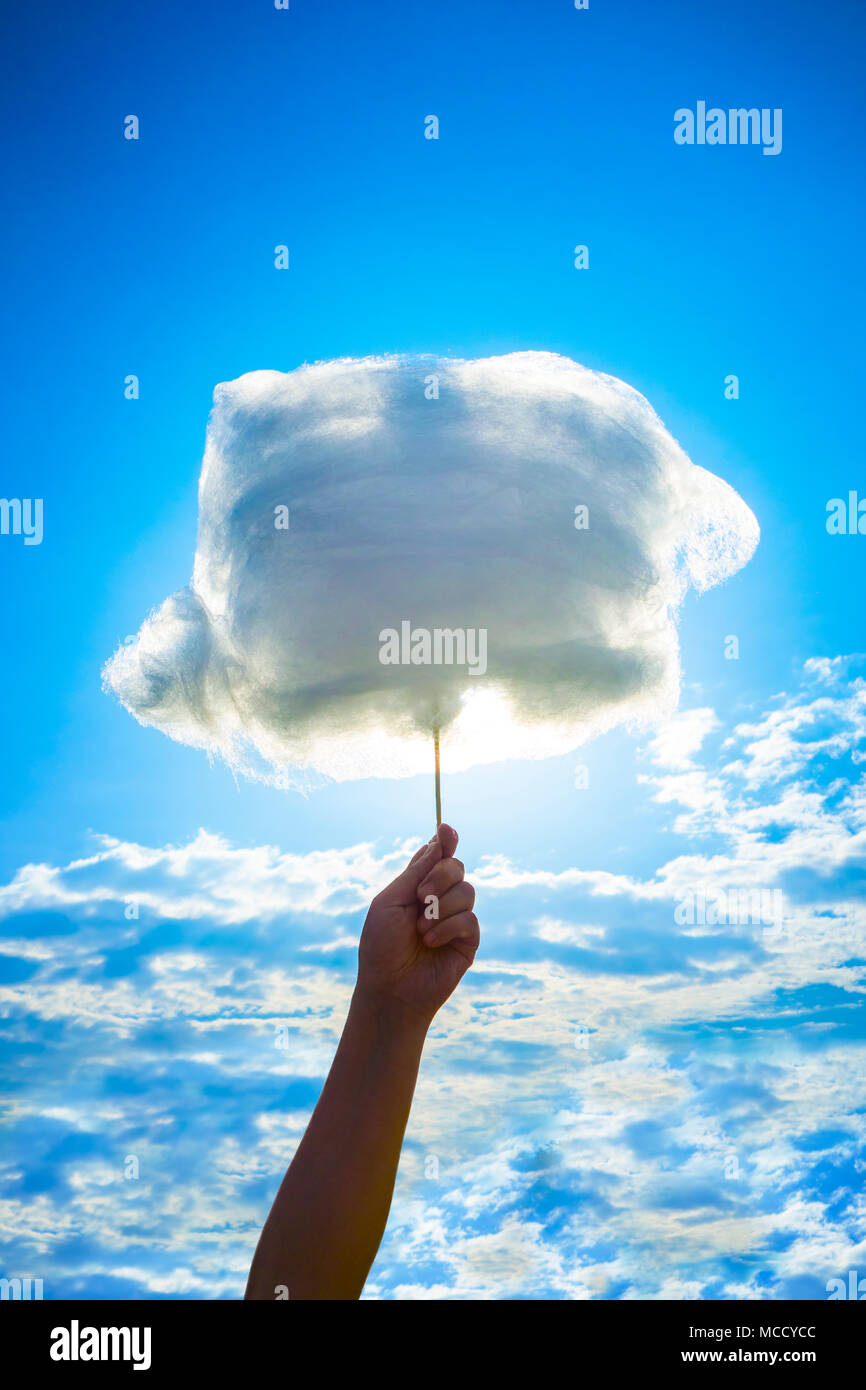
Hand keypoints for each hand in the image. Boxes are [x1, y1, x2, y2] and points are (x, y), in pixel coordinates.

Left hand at [357, 824, 479, 1024]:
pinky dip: (447, 928)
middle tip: (420, 896)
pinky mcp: (467, 942)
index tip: (446, 830)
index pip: (437, 856)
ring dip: (440, 908)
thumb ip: (416, 871)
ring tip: (420, 930)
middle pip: (457, 867)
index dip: (445, 841)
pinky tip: (430, 942)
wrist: (389, 989)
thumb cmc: (381, 947)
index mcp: (417, 887)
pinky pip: (470, 920)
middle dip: (441, 875)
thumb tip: (439, 838)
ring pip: (467, 891)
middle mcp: (439, 900)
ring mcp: (455, 920)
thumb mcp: (391, 901)